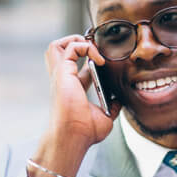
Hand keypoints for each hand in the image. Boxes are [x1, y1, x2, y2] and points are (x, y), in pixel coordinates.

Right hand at [29, 36, 120, 176]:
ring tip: (92, 49)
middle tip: (95, 49)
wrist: (74, 137)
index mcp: (72, 88)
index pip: (77, 65)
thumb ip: (112, 107)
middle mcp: (64, 79)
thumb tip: (119, 101)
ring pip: (57, 45)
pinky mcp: (63, 71)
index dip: (91, 57)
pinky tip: (99, 60)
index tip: (106, 60)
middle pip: (59, 51)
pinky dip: (86, 46)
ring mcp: (61, 74)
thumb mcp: (105, 117)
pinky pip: (71, 46)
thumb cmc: (85, 132)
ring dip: (76, 40)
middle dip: (76, 42)